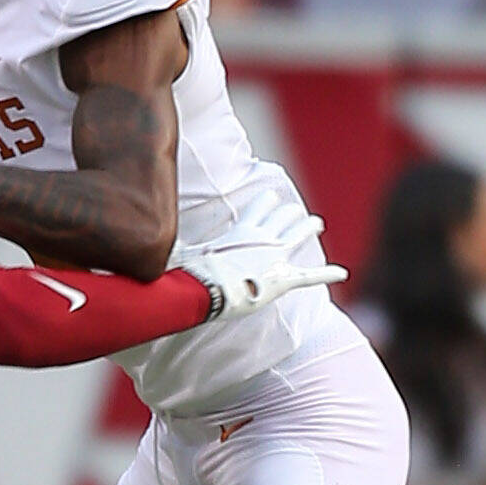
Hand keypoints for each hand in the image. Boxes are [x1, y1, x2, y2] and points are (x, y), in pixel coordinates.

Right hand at [181, 202, 346, 318]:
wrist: (209, 289)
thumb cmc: (192, 274)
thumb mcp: (182, 256)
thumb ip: (172, 249)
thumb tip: (142, 246)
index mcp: (240, 232)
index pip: (255, 211)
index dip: (264, 203)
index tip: (271, 195)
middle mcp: (261, 239)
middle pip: (279, 220)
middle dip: (289, 214)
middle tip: (298, 210)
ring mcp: (275, 257)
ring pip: (295, 237)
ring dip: (307, 228)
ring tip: (317, 222)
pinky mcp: (284, 278)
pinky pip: (310, 275)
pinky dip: (327, 273)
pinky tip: (343, 272)